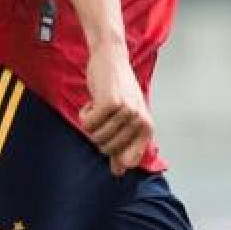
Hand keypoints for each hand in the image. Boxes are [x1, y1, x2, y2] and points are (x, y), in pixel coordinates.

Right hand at [79, 45, 153, 175]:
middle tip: (103, 115)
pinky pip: (87, 124)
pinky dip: (84, 114)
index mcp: (147, 128)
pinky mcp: (110, 104)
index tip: (110, 135)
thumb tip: (118, 172)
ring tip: (98, 106)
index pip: (130, 161)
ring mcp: (126, 112)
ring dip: (90, 122)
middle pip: (108, 149)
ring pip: (96, 137)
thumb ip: (122, 145)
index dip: (114, 153)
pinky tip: (92, 101)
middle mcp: (139, 121)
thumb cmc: (118, 88)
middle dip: (98, 135)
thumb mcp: (125, 118)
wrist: (111, 57)